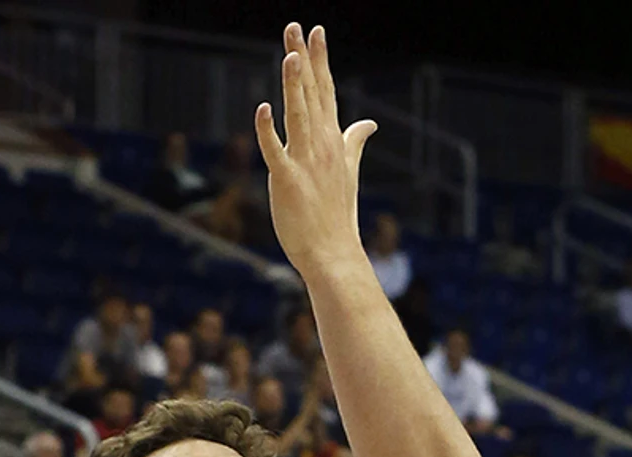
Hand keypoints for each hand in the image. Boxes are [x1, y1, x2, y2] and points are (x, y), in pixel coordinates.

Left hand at [253, 24, 376, 281]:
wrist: (334, 253)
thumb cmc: (338, 215)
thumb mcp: (349, 171)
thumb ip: (355, 142)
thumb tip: (369, 123)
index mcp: (332, 141)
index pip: (326, 92)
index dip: (320, 60)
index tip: (316, 32)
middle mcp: (320, 145)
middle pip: (310, 94)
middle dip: (304, 59)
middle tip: (296, 27)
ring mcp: (305, 162)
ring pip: (297, 115)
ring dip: (293, 85)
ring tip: (290, 55)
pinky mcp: (287, 181)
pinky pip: (275, 151)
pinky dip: (268, 131)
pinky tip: (262, 109)